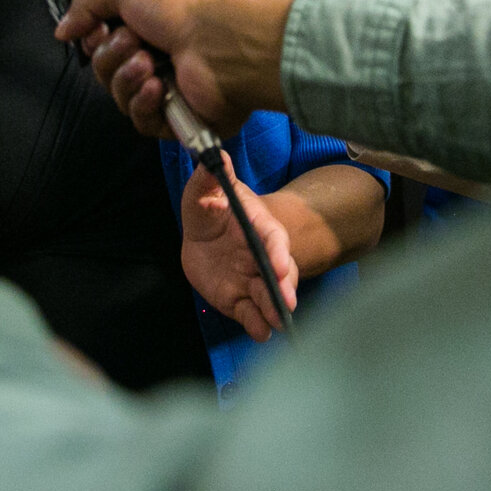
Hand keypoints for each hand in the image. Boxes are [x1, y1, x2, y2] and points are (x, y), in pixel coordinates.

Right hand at [54, 0, 296, 137]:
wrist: (221, 44)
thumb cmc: (179, 8)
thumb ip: (86, 2)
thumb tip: (63, 30)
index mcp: (145, 24)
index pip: (99, 41)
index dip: (93, 38)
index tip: (99, 30)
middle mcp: (154, 55)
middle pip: (104, 69)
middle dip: (110, 56)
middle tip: (133, 42)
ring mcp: (166, 89)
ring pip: (118, 96)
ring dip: (126, 78)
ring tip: (149, 65)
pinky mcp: (176, 119)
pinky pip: (140, 121)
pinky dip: (143, 103)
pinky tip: (157, 88)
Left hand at [179, 160, 295, 342]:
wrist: (205, 234)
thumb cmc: (211, 206)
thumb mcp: (203, 189)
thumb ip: (208, 178)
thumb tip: (215, 157)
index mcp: (256, 226)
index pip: (273, 238)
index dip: (278, 252)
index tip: (281, 266)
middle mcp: (260, 256)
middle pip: (278, 272)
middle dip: (284, 287)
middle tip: (287, 301)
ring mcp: (251, 279)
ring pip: (268, 296)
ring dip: (274, 310)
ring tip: (279, 323)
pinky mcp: (239, 299)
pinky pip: (250, 314)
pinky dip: (257, 325)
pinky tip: (262, 333)